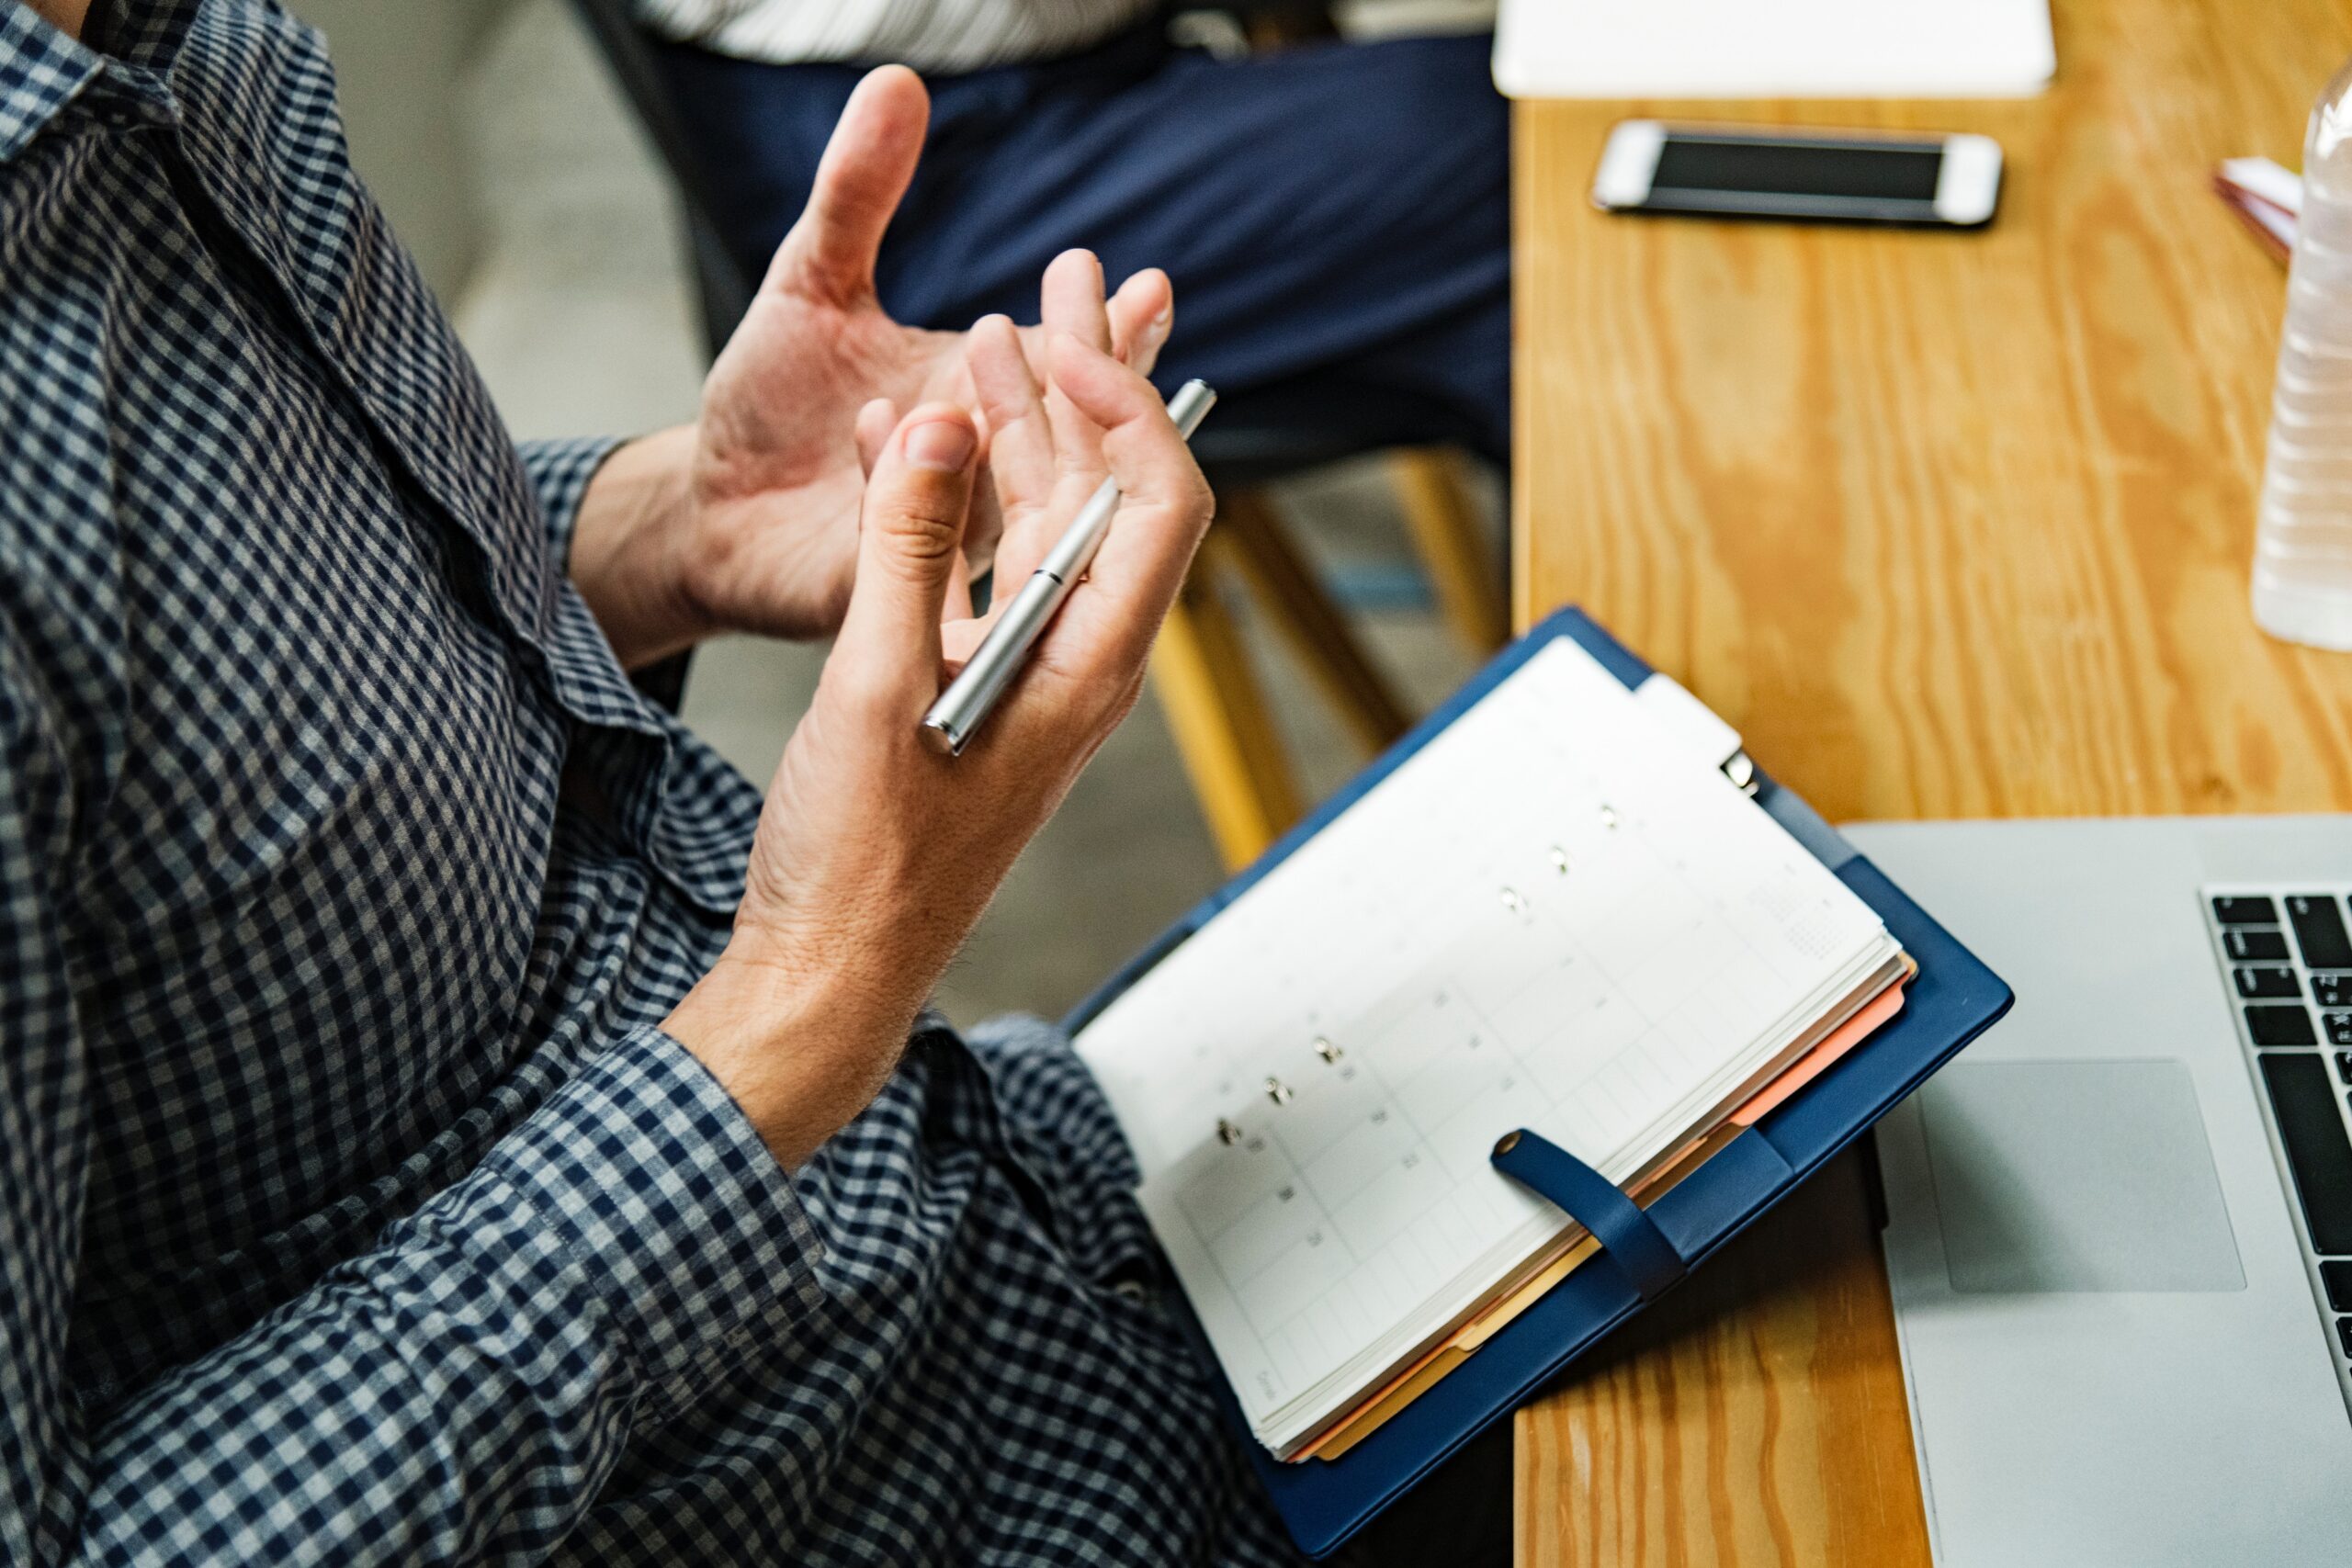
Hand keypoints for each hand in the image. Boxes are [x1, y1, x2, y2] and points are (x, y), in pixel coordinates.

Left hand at [565, 67, 1173, 668]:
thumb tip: (899, 82)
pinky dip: (904, 487)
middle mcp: (981, 471)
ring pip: (997, 496)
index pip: (1069, 368)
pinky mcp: (888, 586)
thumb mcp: (810, 281)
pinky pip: (910, 543)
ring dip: (988, 438)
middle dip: (1083, 382)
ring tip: (969, 379)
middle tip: (1090, 326)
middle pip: (1060, 438)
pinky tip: (892, 429)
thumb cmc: (774, 406)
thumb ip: (858, 193)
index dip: (1118, 336)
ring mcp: (943, 536)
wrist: (708, 508)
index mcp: (982, 399)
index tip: (1150, 287)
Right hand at [661, 327, 1212, 1167]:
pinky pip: (973, 568)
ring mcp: (1024, 671)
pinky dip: (944, 500)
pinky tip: (900, 442)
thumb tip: (937, 421)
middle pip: (1104, 495)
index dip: (1127, 408)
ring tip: (977, 334)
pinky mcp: (969, 683)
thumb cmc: (863, 858)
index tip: (1060, 342)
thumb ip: (905, 546)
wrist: (826, 966)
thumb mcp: (875, 683)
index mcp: (1089, 665)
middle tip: (1053, 286)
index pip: (1160, 505)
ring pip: (1035, 523)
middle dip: (1076, 386)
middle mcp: (1075, 661)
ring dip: (1008, 431)